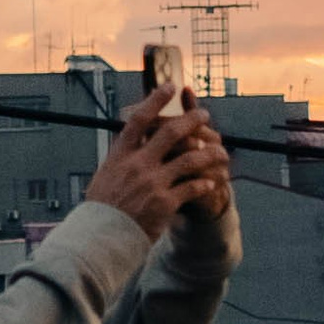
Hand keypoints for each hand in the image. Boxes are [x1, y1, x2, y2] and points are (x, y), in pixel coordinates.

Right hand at [86, 83, 232, 240]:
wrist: (102, 237)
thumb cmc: (103, 207)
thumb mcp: (105, 175)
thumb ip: (122, 156)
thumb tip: (130, 136)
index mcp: (121, 155)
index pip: (140, 119)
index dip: (156, 100)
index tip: (170, 86)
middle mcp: (137, 165)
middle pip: (171, 133)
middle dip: (192, 120)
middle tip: (204, 114)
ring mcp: (152, 183)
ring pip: (189, 159)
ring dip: (209, 153)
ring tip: (221, 151)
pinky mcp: (165, 203)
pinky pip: (192, 187)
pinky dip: (204, 183)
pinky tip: (211, 182)